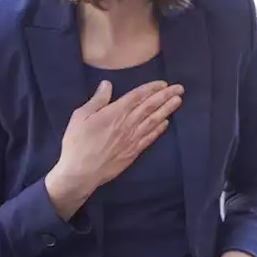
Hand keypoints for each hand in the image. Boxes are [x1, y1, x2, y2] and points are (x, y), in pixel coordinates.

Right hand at [45, 79, 182, 217]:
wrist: (81, 172)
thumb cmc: (77, 143)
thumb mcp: (80, 117)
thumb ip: (97, 100)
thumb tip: (107, 84)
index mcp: (114, 113)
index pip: (137, 96)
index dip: (151, 89)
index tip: (163, 83)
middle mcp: (127, 124)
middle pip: (150, 107)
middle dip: (165, 96)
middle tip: (179, 88)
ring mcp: (132, 139)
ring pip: (153, 121)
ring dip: (167, 110)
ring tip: (178, 101)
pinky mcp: (133, 152)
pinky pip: (150, 138)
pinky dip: (159, 129)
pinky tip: (166, 122)